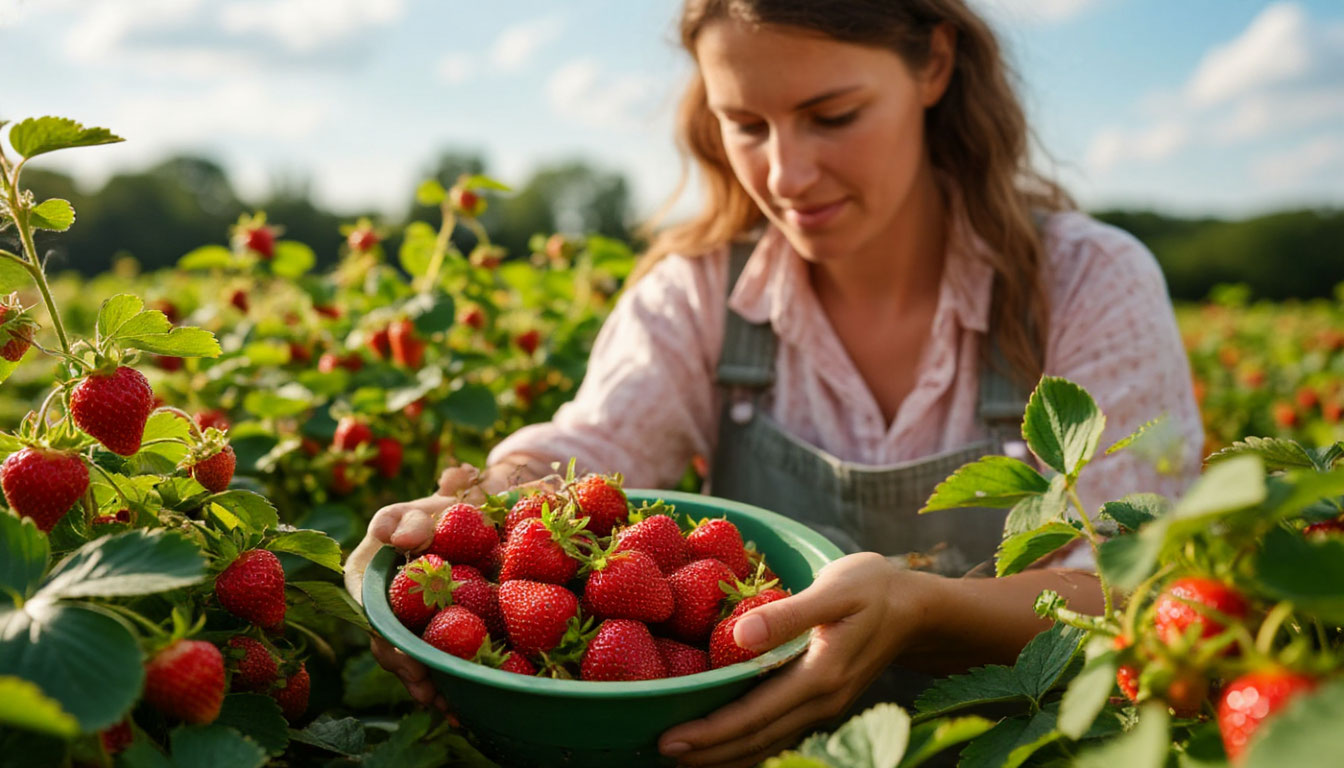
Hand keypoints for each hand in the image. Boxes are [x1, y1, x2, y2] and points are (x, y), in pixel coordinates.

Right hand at [344, 460, 560, 710]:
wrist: (498, 516)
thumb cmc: (461, 507)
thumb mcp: (444, 504)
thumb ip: (417, 517)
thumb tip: (394, 537)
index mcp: (375, 559)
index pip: (362, 592)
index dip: (377, 622)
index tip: (398, 643)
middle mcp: (385, 592)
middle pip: (383, 633)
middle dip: (402, 662)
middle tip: (424, 681)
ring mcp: (409, 616)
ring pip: (405, 654)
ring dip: (422, 681)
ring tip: (443, 702)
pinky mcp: (434, 633)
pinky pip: (432, 661)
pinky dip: (445, 684)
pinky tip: (461, 708)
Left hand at [657, 553, 940, 767]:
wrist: (920, 608)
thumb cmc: (874, 588)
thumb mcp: (835, 589)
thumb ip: (788, 614)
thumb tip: (738, 636)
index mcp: (819, 676)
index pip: (753, 715)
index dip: (710, 731)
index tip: (669, 739)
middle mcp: (820, 702)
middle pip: (756, 739)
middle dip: (708, 752)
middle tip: (660, 752)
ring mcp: (824, 706)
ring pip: (768, 743)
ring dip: (726, 755)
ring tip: (684, 758)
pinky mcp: (823, 700)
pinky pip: (780, 733)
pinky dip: (749, 744)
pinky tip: (727, 746)